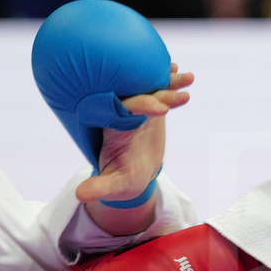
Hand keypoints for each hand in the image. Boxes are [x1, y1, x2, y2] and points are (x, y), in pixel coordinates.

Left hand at [79, 63, 191, 233]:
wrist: (134, 174)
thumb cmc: (122, 182)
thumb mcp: (113, 186)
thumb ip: (100, 187)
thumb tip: (82, 195)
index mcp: (113, 127)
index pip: (122, 109)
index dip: (140, 105)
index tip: (160, 109)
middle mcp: (122, 112)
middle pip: (138, 94)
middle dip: (159, 91)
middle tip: (182, 93)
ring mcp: (136, 107)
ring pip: (151, 89)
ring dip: (168, 82)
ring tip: (188, 77)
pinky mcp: (150, 107)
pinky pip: (160, 92)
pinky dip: (171, 84)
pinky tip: (184, 75)